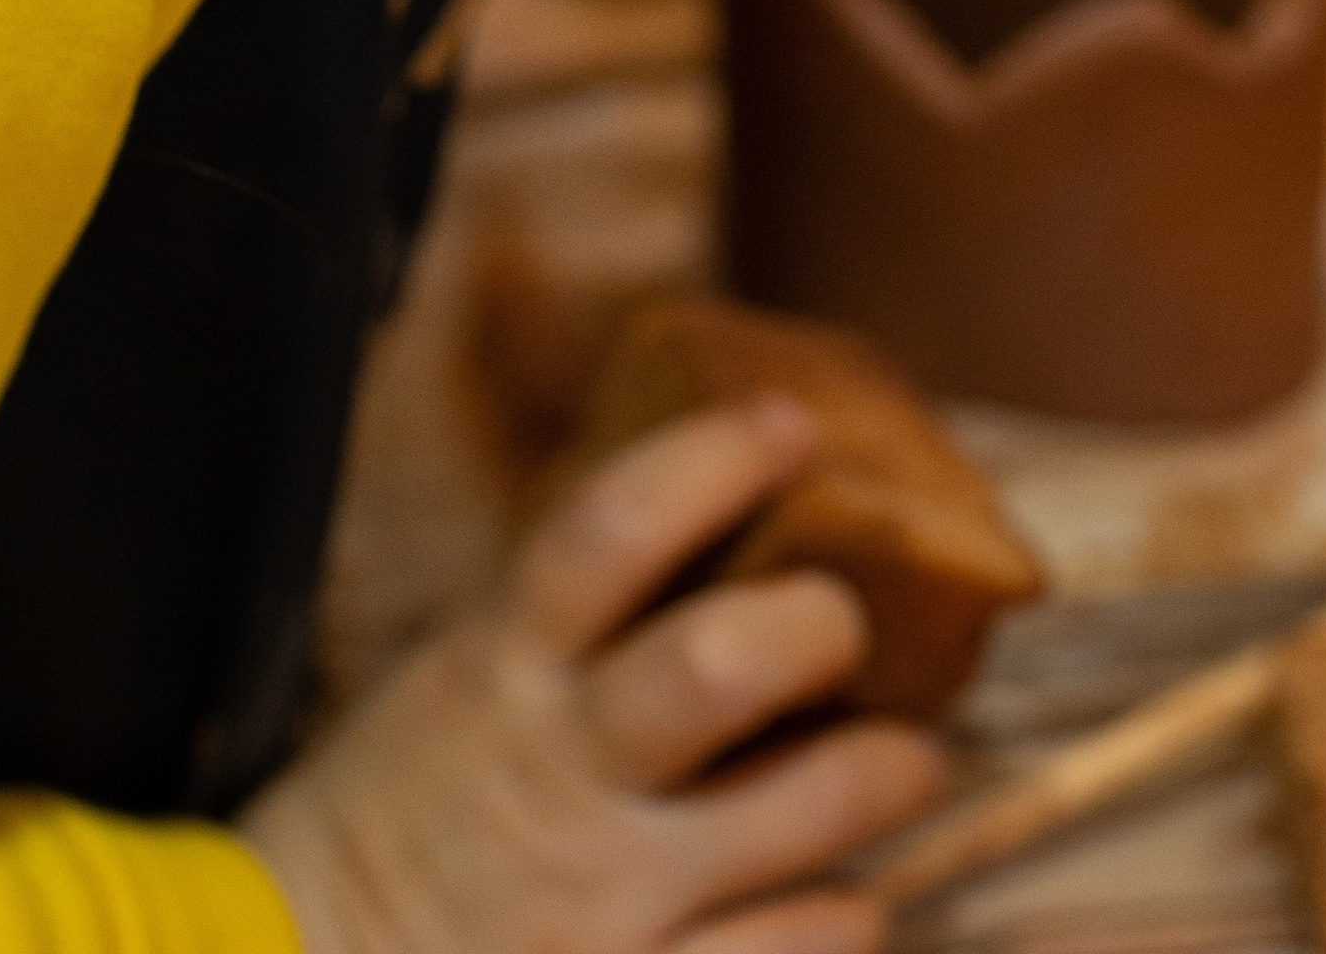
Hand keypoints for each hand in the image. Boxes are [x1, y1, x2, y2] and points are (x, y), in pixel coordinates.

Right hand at [242, 394, 949, 953]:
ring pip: (800, 818)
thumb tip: (725, 516)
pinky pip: (791, 953)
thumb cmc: (418, 804)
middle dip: (818, 624)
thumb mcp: (467, 676)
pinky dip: (846, 916)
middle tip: (851, 623)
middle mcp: (561, 777)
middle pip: (716, 665)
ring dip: (887, 774)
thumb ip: (576, 617)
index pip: (610, 529)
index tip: (788, 424)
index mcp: (507, 667)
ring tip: (907, 761)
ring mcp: (604, 903)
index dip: (710, 460)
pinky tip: (848, 896)